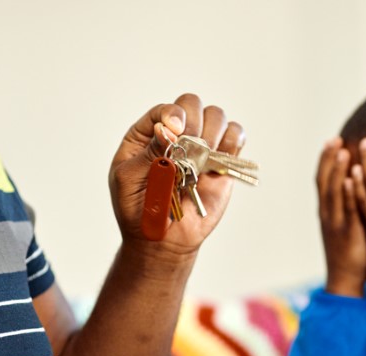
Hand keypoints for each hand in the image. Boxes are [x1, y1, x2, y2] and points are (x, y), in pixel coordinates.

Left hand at [109, 94, 244, 256]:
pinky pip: (235, 136)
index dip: (173, 115)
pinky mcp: (221, 162)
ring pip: (216, 116)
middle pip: (192, 104)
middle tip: (191, 149)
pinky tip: (219, 158)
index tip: (177, 132)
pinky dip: (233, 140)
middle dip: (194, 123)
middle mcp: (176, 136)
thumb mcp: (130, 180)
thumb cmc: (139, 210)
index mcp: (146, 136)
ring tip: (203, 160)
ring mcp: (201, 147)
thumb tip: (167, 129)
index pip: (164, 110)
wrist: (165, 240)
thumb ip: (148, 153)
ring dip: (213, 133)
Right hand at [317, 138, 365, 296]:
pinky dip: (349, 193)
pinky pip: (348, 209)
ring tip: (343, 152)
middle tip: (335, 138)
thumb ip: (352, 205)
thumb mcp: (348, 226)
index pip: (324, 180)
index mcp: (328, 211)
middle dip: (329, 159)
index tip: (333, 140)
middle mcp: (328, 214)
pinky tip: (354, 179)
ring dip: (338, 171)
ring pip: (334, 192)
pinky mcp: (348, 233)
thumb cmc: (351, 253)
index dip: (327, 160)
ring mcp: (336, 223)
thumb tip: (361, 185)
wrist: (344, 280)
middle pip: (325, 180)